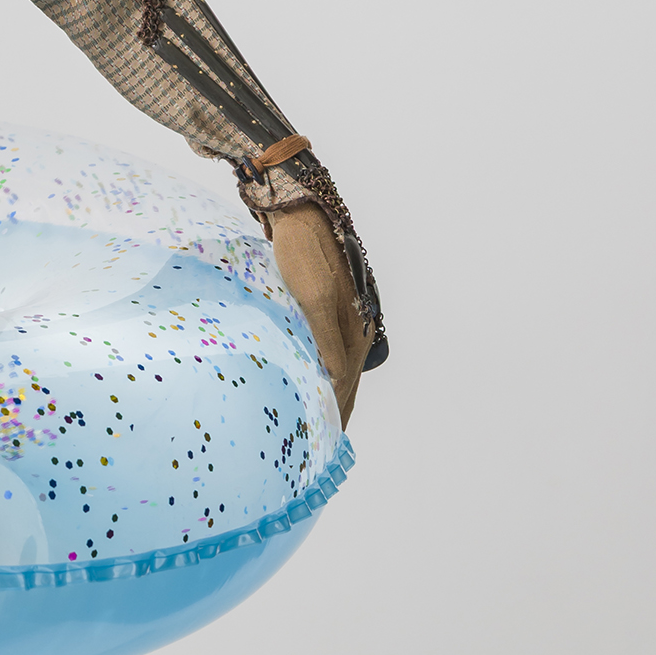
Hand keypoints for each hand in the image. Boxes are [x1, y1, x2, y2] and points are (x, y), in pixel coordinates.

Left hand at [268, 202, 370, 427]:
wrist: (299, 211)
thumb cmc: (303, 252)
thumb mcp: (313, 296)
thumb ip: (327, 339)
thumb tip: (336, 379)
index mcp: (356, 328)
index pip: (346, 385)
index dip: (336, 413)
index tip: (326, 441)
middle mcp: (355, 326)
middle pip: (348, 380)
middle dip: (338, 410)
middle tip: (326, 443)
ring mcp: (343, 317)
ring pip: (340, 367)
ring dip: (332, 393)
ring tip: (321, 420)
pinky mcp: (327, 307)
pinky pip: (328, 351)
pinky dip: (323, 371)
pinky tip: (312, 379)